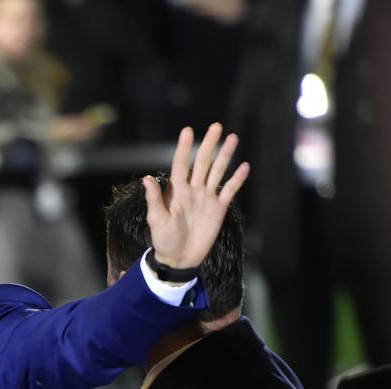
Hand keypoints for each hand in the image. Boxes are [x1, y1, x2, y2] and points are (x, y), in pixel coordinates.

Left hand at [146, 123, 249, 269]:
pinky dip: (237, 179)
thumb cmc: (164, 240)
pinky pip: (229, 191)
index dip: (183, 148)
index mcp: (176, 191)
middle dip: (208, 144)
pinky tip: (244, 166)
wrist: (179, 259)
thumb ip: (154, 199)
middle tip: (216, 126)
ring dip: (225, 156)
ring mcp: (207, 198)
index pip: (180, 164)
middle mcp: (193, 189)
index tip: (187, 130)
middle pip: (202, 162)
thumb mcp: (156, 220)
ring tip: (233, 138)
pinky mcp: (218, 209)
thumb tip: (146, 178)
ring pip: (217, 172)